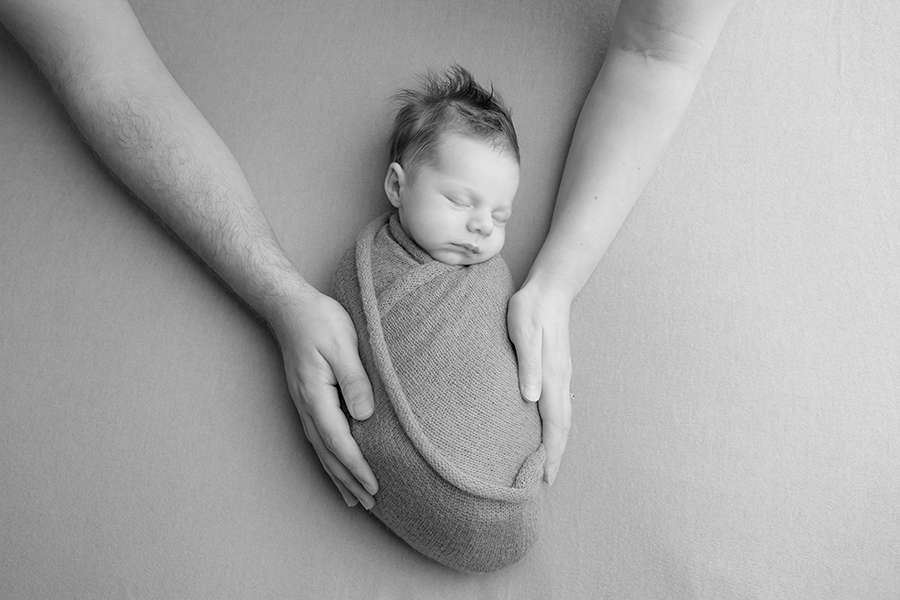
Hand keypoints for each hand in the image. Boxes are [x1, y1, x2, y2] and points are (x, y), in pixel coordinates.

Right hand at [271, 285, 378, 508]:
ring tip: (354, 499)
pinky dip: (331, 459)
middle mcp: (307, 407)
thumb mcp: (343, 346)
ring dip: (339, 476)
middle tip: (370, 504)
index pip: (340, 443)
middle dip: (349, 481)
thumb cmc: (320, 322)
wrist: (291, 307)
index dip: (358, 468)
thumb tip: (365, 417)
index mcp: (316, 396)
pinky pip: (320, 438)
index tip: (375, 487)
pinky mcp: (309, 400)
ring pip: (323, 451)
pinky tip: (337, 467)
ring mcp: (305, 405)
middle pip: (329, 455)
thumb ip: (355, 381)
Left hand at [507, 280, 572, 484]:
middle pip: (562, 426)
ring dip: (557, 441)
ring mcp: (561, 376)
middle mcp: (560, 381)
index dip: (550, 452)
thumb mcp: (524, 335)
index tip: (546, 477)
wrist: (548, 291)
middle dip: (556, 454)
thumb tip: (531, 398)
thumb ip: (528, 366)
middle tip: (547, 480)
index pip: (554, 423)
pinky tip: (548, 428)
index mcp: (551, 377)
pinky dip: (556, 425)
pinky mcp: (557, 369)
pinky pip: (559, 406)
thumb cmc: (529, 311)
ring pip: (562, 417)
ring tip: (548, 462)